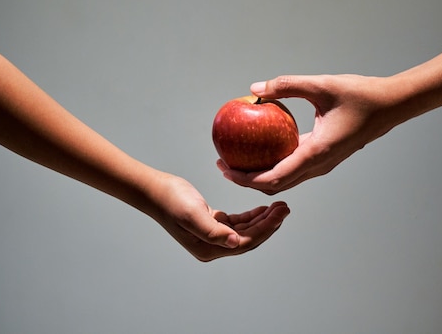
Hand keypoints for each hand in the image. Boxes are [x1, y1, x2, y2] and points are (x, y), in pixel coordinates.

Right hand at [147, 172, 289, 260]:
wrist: (155, 190)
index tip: (280, 212)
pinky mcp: (212, 223)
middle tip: (285, 207)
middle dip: (269, 224)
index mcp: (208, 249)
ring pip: (245, 231)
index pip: (246, 243)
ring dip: (263, 219)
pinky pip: (237, 223)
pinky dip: (251, 216)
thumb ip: (213, 231)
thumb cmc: (171, 201)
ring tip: (279, 206)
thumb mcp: (192, 215)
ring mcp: (212, 236)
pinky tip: (262, 208)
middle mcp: (212, 247)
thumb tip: (236, 242)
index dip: (266, 228)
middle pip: (249, 238)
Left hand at [217, 45, 441, 194]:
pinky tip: (263, 145)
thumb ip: (286, 86)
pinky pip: (295, 167)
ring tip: (238, 158)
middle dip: (246, 180)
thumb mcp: (320, 85)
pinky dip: (275, 164)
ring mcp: (324, 164)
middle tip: (223, 163)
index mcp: (317, 154)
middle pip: (276, 186)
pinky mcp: (326, 157)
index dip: (244, 178)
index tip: (223, 167)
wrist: (391, 106)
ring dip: (260, 175)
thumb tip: (254, 89)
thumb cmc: (360, 94)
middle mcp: (319, 166)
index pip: (273, 178)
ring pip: (286, 180)